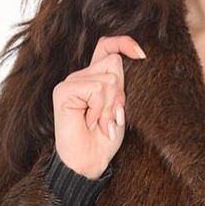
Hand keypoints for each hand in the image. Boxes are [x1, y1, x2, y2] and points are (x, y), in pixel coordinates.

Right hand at [52, 34, 145, 178]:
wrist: (89, 161)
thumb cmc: (104, 138)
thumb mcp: (120, 108)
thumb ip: (121, 86)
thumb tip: (135, 57)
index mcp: (95, 77)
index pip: (107, 47)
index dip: (123, 43)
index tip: (141, 55)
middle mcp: (81, 76)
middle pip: (113, 63)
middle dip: (119, 92)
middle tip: (110, 116)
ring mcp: (70, 82)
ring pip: (107, 78)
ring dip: (109, 105)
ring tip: (100, 122)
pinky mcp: (63, 91)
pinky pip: (96, 88)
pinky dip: (99, 108)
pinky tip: (90, 121)